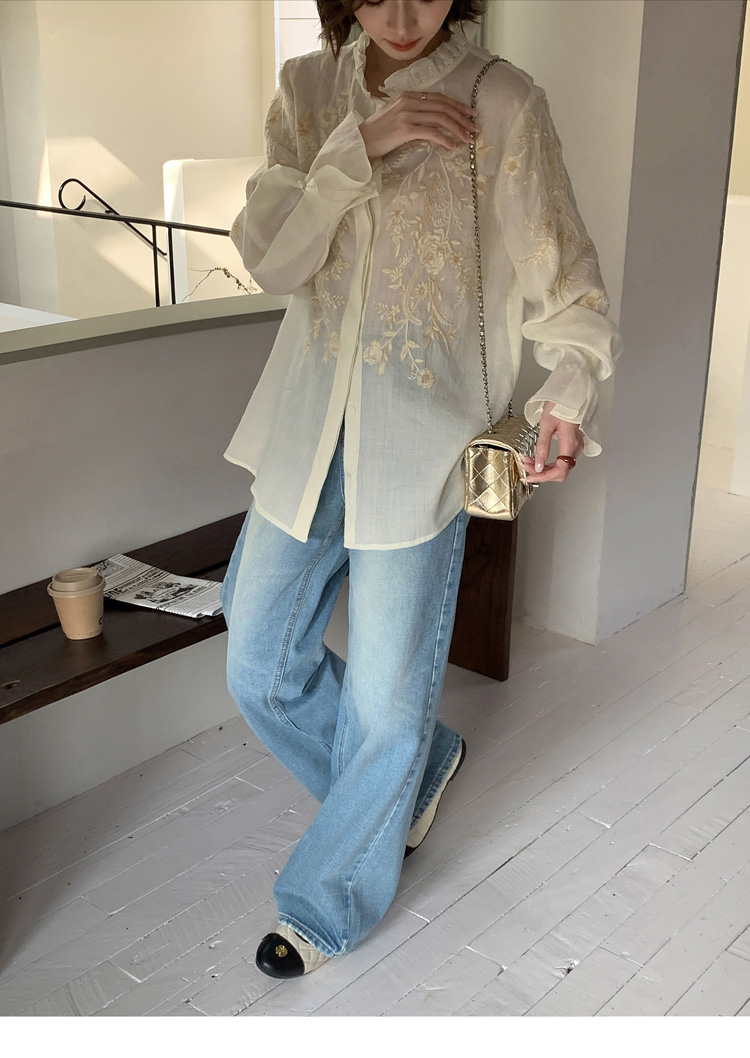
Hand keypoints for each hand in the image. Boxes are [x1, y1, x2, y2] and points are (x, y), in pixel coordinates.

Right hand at [358, 91, 476, 160]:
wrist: (361, 142)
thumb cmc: (378, 133)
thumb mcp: (397, 116)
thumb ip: (415, 114)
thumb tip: (434, 123)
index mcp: (408, 96)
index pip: (438, 98)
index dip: (457, 105)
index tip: (469, 113)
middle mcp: (409, 101)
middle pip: (443, 106)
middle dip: (462, 117)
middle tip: (474, 127)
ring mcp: (407, 114)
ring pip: (440, 118)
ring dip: (457, 129)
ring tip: (467, 139)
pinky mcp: (405, 129)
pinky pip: (432, 133)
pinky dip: (445, 139)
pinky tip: (453, 146)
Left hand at [519, 401, 584, 483]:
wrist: (568, 395)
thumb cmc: (559, 405)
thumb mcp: (546, 425)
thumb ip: (542, 447)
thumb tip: (537, 466)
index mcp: (570, 443)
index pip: (560, 470)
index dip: (544, 477)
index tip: (531, 477)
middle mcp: (575, 447)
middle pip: (560, 471)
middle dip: (541, 473)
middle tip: (525, 467)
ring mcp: (575, 447)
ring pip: (560, 467)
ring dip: (543, 468)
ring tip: (527, 462)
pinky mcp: (572, 445)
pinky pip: (561, 460)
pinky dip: (548, 463)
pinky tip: (536, 459)